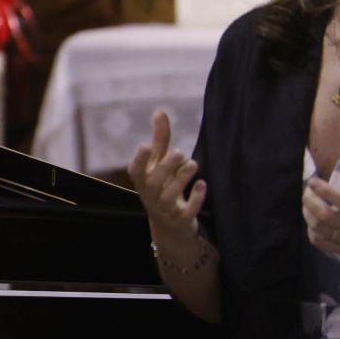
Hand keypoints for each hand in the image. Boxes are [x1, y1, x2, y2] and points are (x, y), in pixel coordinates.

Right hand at [128, 109, 205, 245]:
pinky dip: (195, 199)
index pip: (136, 171)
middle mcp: (150, 196)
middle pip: (153, 183)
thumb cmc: (162, 187)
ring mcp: (164, 210)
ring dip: (180, 180)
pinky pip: (186, 212)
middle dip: (165, 167)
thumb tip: (159, 111)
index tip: (145, 145)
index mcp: (143, 181)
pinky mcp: (180, 220)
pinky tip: (203, 185)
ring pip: (168, 197)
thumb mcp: (159, 164)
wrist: (169, 227)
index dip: (140, 160)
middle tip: (179, 152)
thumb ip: (160, 139)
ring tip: (193, 163)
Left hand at [302, 140, 339, 269]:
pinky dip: (312, 232)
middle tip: (307, 191)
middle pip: (325, 216)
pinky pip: (321, 243)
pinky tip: (313, 221)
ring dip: (308, 215)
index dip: (324, 191)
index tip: (312, 180)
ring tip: (308, 202)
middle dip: (310, 202)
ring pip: (320, 229)